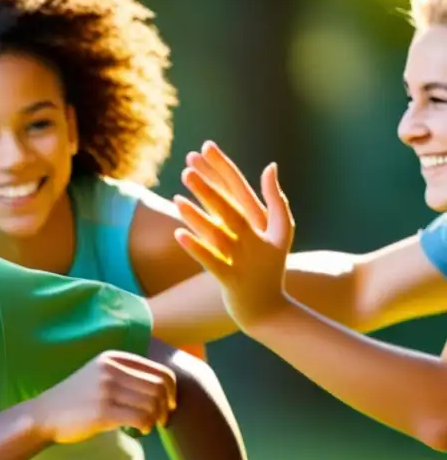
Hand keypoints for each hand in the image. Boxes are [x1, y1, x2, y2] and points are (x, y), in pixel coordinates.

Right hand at [32, 351, 177, 443]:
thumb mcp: (100, 375)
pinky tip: (140, 430)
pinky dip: (146, 426)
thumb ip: (127, 375)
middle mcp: (111, 369)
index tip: (169, 406)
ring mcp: (106, 389)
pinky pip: (141, 418)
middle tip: (162, 420)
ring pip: (153, 403)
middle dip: (166, 407)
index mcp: (113, 358)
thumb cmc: (76, 399)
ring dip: (156, 418)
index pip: (161, 372)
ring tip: (148, 426)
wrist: (44, 415)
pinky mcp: (102, 411)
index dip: (172, 391)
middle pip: (160, 388)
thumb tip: (166, 388)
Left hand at [172, 141, 295, 330]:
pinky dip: (196, 248)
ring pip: (217, 235)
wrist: (269, 310)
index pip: (239, 190)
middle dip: (207, 190)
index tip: (205, 149)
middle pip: (227, 210)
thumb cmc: (271, 267)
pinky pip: (210, 261)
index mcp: (262, 224)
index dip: (222, 169)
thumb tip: (270, 166)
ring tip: (176, 199)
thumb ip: (276, 200)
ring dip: (197, 217)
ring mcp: (241, 260)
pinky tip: (178, 235)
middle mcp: (253, 240)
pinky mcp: (229, 279)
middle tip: (187, 170)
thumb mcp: (282, 233)